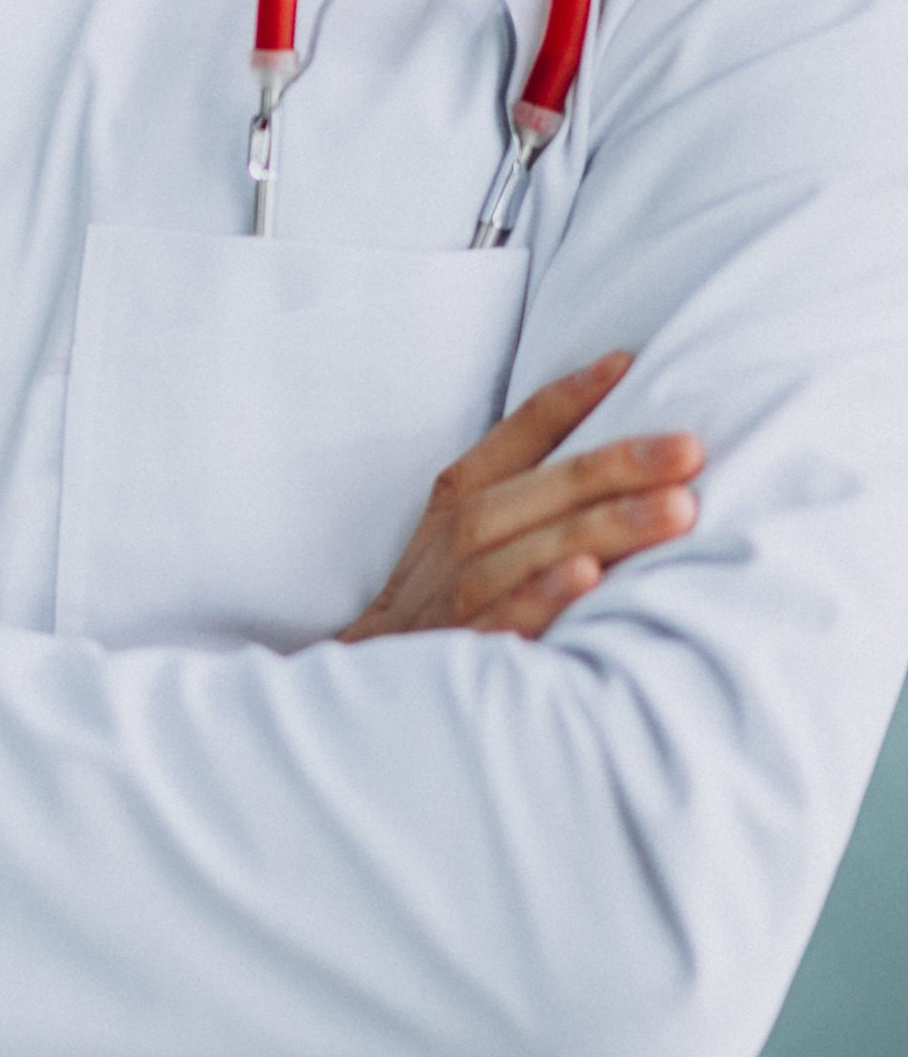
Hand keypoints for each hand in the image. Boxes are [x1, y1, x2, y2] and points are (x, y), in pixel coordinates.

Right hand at [343, 350, 702, 642]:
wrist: (367, 693)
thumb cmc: (439, 607)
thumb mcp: (463, 543)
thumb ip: (527, 500)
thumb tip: (621, 451)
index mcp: (454, 506)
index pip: (508, 442)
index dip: (562, 401)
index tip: (625, 363)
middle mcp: (450, 545)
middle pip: (528, 494)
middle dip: (610, 468)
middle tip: (688, 450)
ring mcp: (449, 600)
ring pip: (520, 552)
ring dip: (596, 527)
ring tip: (674, 511)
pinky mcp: (454, 656)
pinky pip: (496, 622)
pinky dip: (537, 598)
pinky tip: (587, 580)